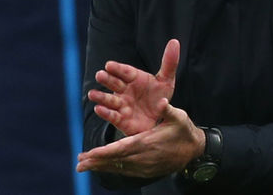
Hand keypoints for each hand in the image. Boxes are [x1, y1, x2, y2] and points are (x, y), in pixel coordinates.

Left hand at [77, 98, 204, 177]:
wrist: (193, 151)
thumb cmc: (185, 131)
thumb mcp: (179, 117)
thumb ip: (168, 110)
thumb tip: (161, 101)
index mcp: (149, 142)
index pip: (123, 149)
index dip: (105, 152)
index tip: (90, 153)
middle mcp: (144, 157)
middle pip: (116, 161)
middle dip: (97, 162)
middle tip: (78, 164)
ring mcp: (145, 167)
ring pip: (119, 168)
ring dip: (100, 167)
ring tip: (83, 166)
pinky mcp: (146, 172)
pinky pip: (125, 171)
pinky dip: (111, 169)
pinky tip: (101, 167)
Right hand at [88, 39, 179, 135]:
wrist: (161, 119)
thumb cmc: (160, 96)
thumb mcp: (166, 80)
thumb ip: (169, 62)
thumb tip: (175, 41)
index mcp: (134, 78)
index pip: (125, 71)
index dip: (117, 68)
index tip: (109, 65)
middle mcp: (125, 90)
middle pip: (115, 83)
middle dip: (107, 79)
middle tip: (100, 74)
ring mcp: (122, 105)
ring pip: (110, 100)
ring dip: (101, 97)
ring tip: (92, 94)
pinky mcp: (121, 119)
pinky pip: (112, 116)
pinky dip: (105, 113)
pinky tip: (98, 109)